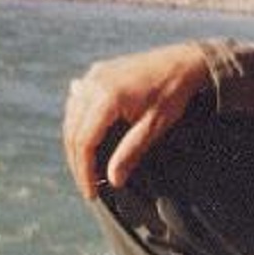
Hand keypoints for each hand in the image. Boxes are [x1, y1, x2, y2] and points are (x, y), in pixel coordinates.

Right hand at [62, 42, 211, 199]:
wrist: (183, 61)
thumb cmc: (172, 94)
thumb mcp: (154, 127)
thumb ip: (130, 152)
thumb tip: (112, 180)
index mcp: (106, 97)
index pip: (84, 141)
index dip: (84, 170)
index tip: (91, 193)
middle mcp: (93, 83)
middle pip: (72, 131)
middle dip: (78, 162)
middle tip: (88, 185)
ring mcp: (92, 75)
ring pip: (71, 117)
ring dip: (75, 144)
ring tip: (86, 168)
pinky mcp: (97, 73)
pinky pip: (78, 102)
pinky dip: (78, 124)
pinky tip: (85, 141)